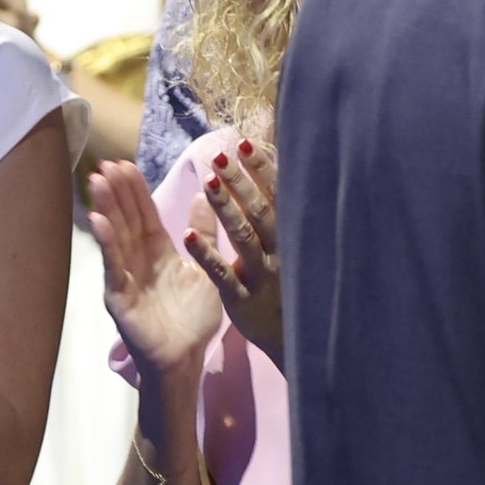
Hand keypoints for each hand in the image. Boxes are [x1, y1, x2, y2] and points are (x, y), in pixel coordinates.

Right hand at [88, 159, 221, 378]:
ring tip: (98, 181)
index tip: (125, 163)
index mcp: (158, 253)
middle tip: (107, 163)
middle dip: (117, 192)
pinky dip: (106, 243)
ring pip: (116, 237)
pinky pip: (113, 265)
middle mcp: (138, 261)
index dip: (134, 190)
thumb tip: (204, 196)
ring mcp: (125, 277)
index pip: (144, 214)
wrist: (185, 358)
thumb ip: (202, 235)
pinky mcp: (119, 297)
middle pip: (126, 219)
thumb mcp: (204, 269)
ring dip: (106, 208)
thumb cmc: (193, 318)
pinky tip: (98, 220)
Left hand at [184, 140, 278, 348]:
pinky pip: (223, 274)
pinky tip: (187, 235)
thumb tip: (268, 176)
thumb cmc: (292, 289)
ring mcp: (262, 276)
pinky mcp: (243, 300)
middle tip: (220, 155)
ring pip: (244, 237)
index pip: (278, 196)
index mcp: (292, 238)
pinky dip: (206, 254)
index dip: (262, 169)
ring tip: (208, 181)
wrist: (296, 341)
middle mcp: (281, 252)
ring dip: (226, 209)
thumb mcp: (291, 251)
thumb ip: (277, 217)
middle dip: (241, 182)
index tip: (244, 143)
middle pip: (261, 211)